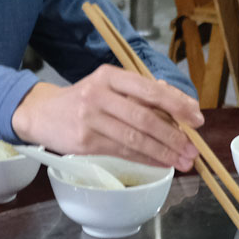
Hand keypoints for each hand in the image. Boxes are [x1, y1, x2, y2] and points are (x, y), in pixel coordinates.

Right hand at [10, 66, 202, 169]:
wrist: (41, 113)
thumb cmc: (82, 99)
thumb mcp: (107, 86)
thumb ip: (139, 93)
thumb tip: (177, 106)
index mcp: (110, 76)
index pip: (150, 90)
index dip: (177, 105)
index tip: (197, 119)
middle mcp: (99, 94)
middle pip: (145, 117)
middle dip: (174, 136)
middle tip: (193, 149)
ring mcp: (91, 119)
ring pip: (135, 138)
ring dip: (163, 152)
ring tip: (182, 161)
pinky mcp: (85, 142)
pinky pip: (123, 152)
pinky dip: (146, 159)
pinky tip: (161, 163)